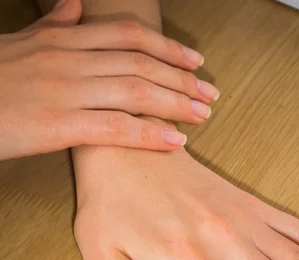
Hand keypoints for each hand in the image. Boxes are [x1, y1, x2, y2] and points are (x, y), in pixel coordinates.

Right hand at [0, 0, 217, 159]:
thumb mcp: (21, 42)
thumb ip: (53, 25)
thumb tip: (75, 5)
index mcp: (64, 39)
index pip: (129, 36)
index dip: (169, 47)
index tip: (196, 61)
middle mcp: (70, 59)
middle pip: (142, 62)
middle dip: (183, 78)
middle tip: (210, 93)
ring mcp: (65, 91)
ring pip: (136, 91)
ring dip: (177, 103)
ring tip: (203, 114)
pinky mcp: (58, 124)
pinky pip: (115, 127)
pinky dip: (150, 134)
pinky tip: (175, 141)